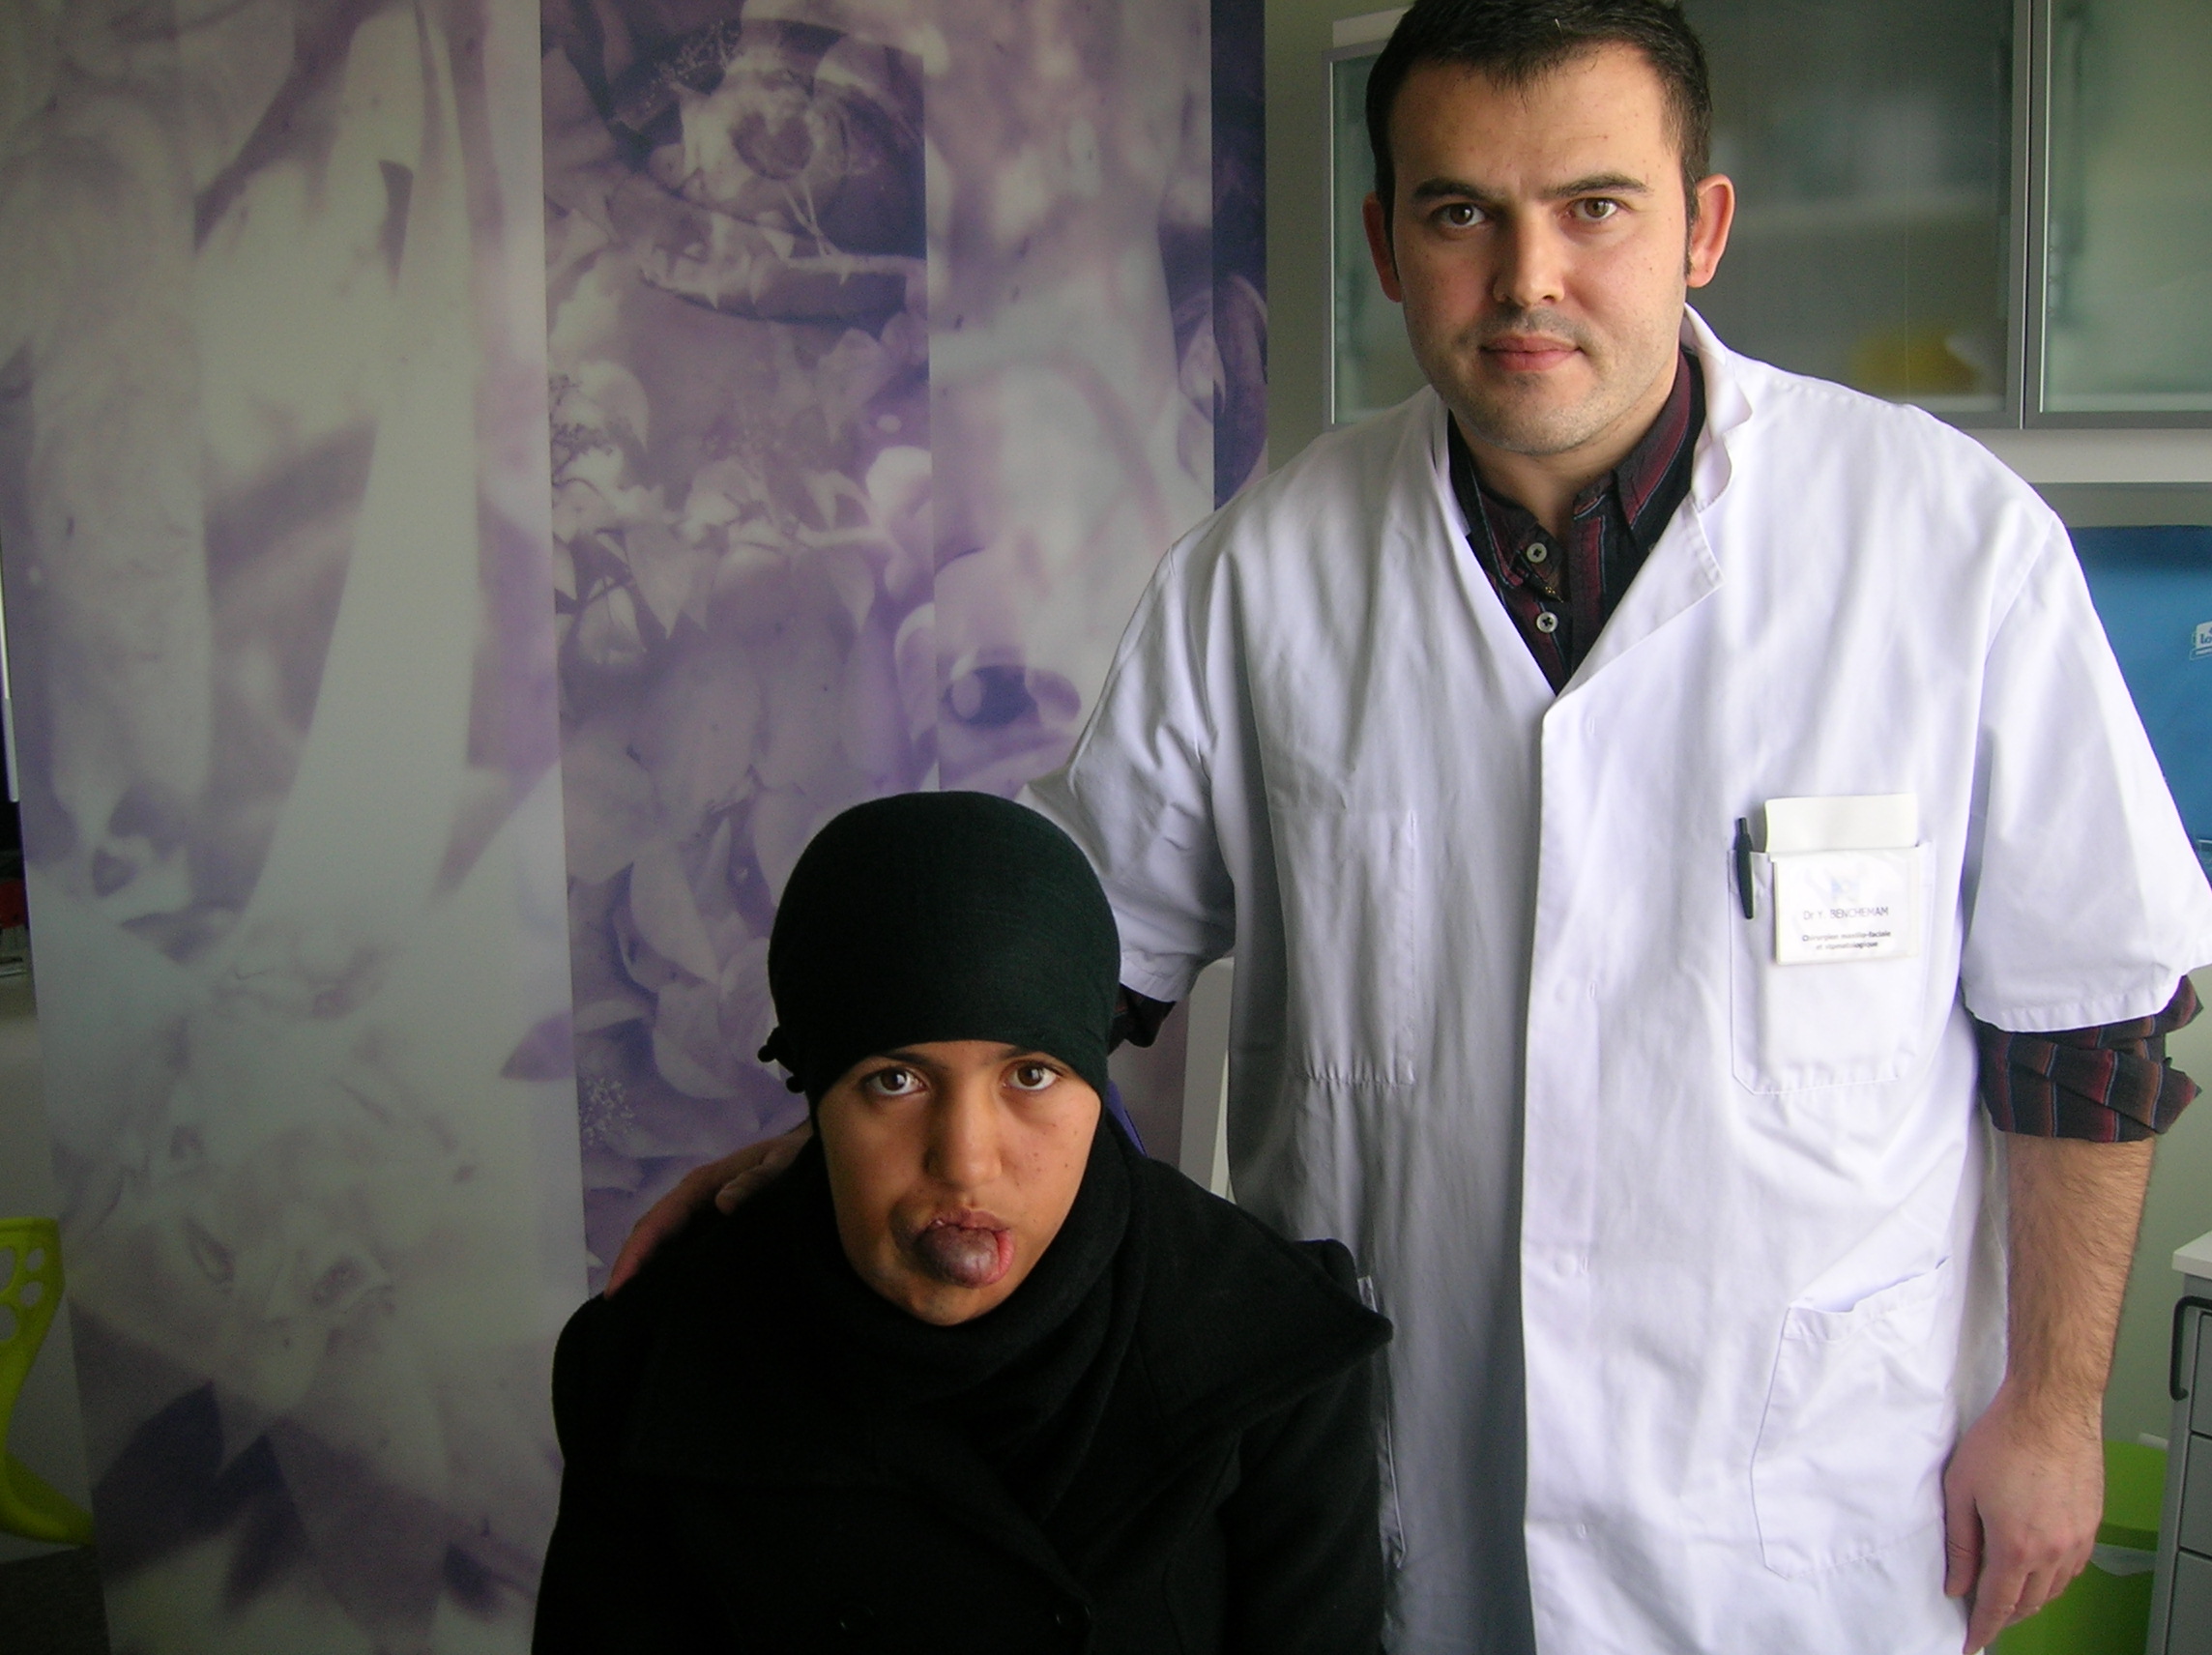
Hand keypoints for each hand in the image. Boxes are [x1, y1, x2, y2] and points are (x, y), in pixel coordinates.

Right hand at [602, 1125, 811, 1294]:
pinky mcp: (714, 1228)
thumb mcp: (782, 1163)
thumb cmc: (796, 1158)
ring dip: (645, 1269)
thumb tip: (723, 1202)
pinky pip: (683, 1248)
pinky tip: (665, 1295)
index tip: (620, 1285)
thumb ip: (757, 1179)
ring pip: (663, 1243)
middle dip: (631, 1265)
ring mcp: (703, 1214)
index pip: (660, 1220)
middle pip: (652, 1233)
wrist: (815, 1155)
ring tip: (630, 1307)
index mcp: (704, 1184)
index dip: (637, 1251)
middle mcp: (696, 1199)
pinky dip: (666, 1268)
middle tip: (616, 1306)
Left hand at [1941, 1383, 2101, 1651]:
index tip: (1971, 1641)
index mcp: (2016, 1547)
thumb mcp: (1961, 1490)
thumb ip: (1959, 1544)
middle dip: (2005, 1615)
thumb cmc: (2002, 1439)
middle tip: (1984, 1614)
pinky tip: (2036, 1568)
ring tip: (2007, 1593)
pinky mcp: (2091, 1524)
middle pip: (2029, 1602)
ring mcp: (2078, 1539)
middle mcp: (2053, 1551)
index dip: (1983, 1627)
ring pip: (2054, 1589)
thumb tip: (1956, 1584)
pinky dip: (2052, 1578)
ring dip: (2030, 1597)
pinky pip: (2072, 1568)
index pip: (1998, 1604)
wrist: (2050, 1409)